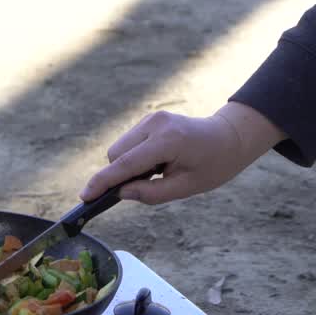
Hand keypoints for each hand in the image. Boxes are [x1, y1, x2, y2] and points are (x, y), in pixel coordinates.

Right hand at [80, 102, 285, 204]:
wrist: (230, 137)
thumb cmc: (214, 165)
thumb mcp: (187, 187)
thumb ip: (152, 193)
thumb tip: (121, 193)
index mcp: (167, 141)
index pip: (125, 164)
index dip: (103, 182)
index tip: (85, 196)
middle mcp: (155, 124)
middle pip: (116, 154)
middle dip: (119, 174)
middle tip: (146, 185)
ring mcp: (151, 118)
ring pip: (119, 148)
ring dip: (128, 165)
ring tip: (158, 171)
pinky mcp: (150, 119)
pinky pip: (129, 142)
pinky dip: (134, 156)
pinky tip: (157, 161)